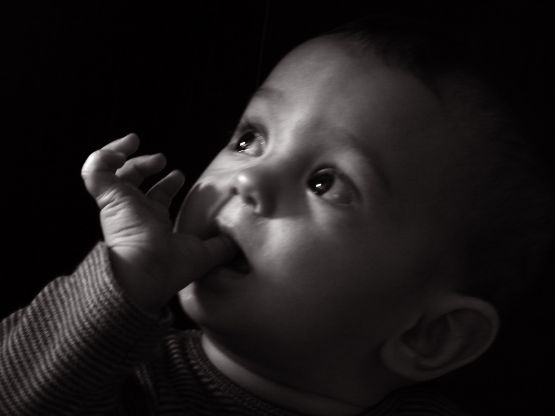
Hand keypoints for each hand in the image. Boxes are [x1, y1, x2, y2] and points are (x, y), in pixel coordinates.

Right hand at [81, 133, 237, 314]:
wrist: (145, 274)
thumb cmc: (171, 268)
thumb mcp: (205, 254)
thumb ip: (222, 247)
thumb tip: (242, 242)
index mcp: (152, 223)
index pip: (156, 198)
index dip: (167, 184)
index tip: (179, 175)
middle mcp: (133, 211)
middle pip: (132, 182)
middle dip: (144, 165)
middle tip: (161, 158)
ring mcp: (118, 204)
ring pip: (109, 173)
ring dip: (121, 154)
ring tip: (134, 141)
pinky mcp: (108, 197)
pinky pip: (94, 171)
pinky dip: (104, 156)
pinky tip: (122, 150)